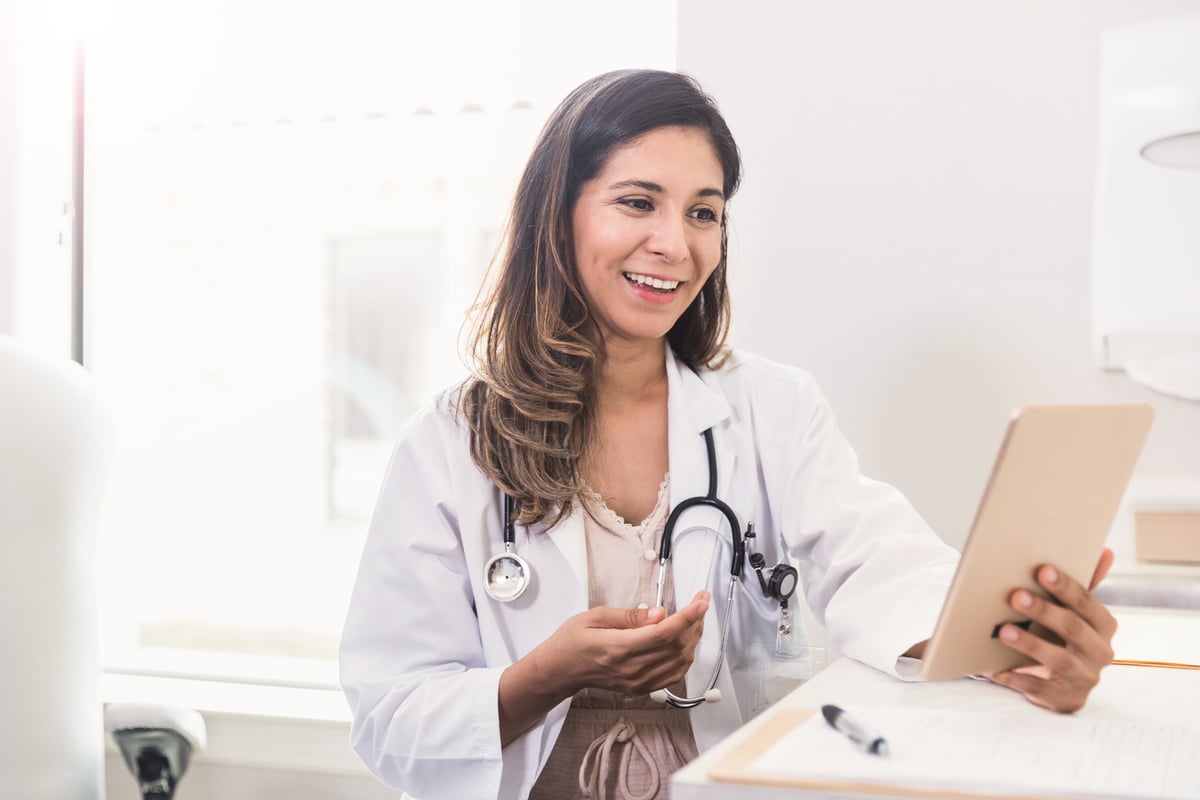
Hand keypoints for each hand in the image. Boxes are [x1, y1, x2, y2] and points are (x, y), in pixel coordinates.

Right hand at [498, 590, 709, 745]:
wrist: (560, 670)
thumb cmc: (572, 641)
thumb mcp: (596, 616)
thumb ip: (631, 616)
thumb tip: (660, 613)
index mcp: (619, 648)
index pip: (664, 633)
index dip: (688, 616)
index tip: (701, 601)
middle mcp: (632, 668)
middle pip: (677, 646)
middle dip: (695, 622)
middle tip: (699, 603)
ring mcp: (638, 682)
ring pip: (680, 662)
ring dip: (693, 639)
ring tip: (694, 619)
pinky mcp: (640, 688)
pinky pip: (673, 675)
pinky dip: (685, 657)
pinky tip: (685, 642)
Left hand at [986, 548, 1117, 712]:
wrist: (1061, 682)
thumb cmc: (1062, 636)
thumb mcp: (1073, 611)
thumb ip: (1084, 584)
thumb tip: (1105, 550)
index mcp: (1104, 625)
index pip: (1087, 603)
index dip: (1066, 587)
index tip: (1042, 570)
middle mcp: (1101, 652)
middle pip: (1073, 629)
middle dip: (1044, 611)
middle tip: (1015, 596)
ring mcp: (1084, 678)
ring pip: (1058, 659)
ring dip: (1030, 644)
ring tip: (1004, 630)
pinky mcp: (1065, 699)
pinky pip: (1038, 687)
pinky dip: (1015, 676)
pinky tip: (994, 667)